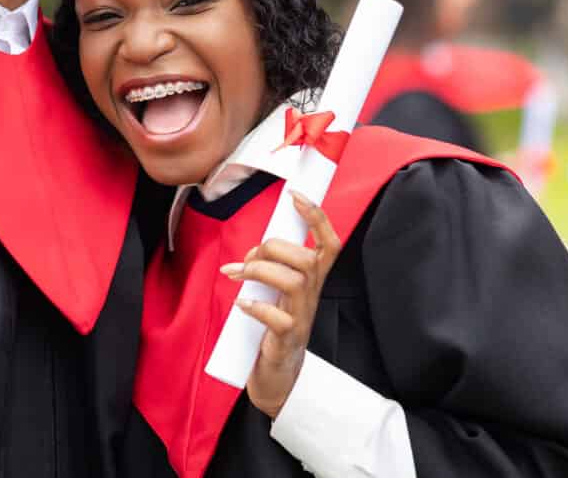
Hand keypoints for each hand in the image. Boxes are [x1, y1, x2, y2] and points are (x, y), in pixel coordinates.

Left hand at [221, 191, 341, 418]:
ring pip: (293, 281)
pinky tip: (242, 305)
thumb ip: (270, 267)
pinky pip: (277, 318)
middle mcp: (313, 294)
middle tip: (246, 261)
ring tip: (237, 277)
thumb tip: (248, 253)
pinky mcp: (287, 338)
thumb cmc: (275, 322)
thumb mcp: (278, 289)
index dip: (318, 218)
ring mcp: (303, 316)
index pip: (330, 244)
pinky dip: (255, 307)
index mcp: (312, 279)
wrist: (278, 370)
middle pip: (306, 259)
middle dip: (271, 249)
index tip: (297, 196)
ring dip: (259, 272)